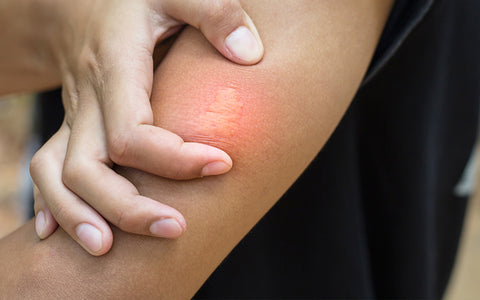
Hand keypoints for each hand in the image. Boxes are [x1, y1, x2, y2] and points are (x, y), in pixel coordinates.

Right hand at [30, 0, 263, 255]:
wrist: (80, 4)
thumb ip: (215, 13)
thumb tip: (249, 55)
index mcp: (116, 68)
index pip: (133, 133)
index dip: (175, 159)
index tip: (222, 164)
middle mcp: (87, 100)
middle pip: (90, 169)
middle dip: (129, 208)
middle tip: (176, 229)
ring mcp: (75, 118)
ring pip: (60, 177)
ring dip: (83, 216)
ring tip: (109, 251)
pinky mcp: (72, 128)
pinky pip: (47, 170)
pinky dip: (54, 204)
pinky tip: (60, 235)